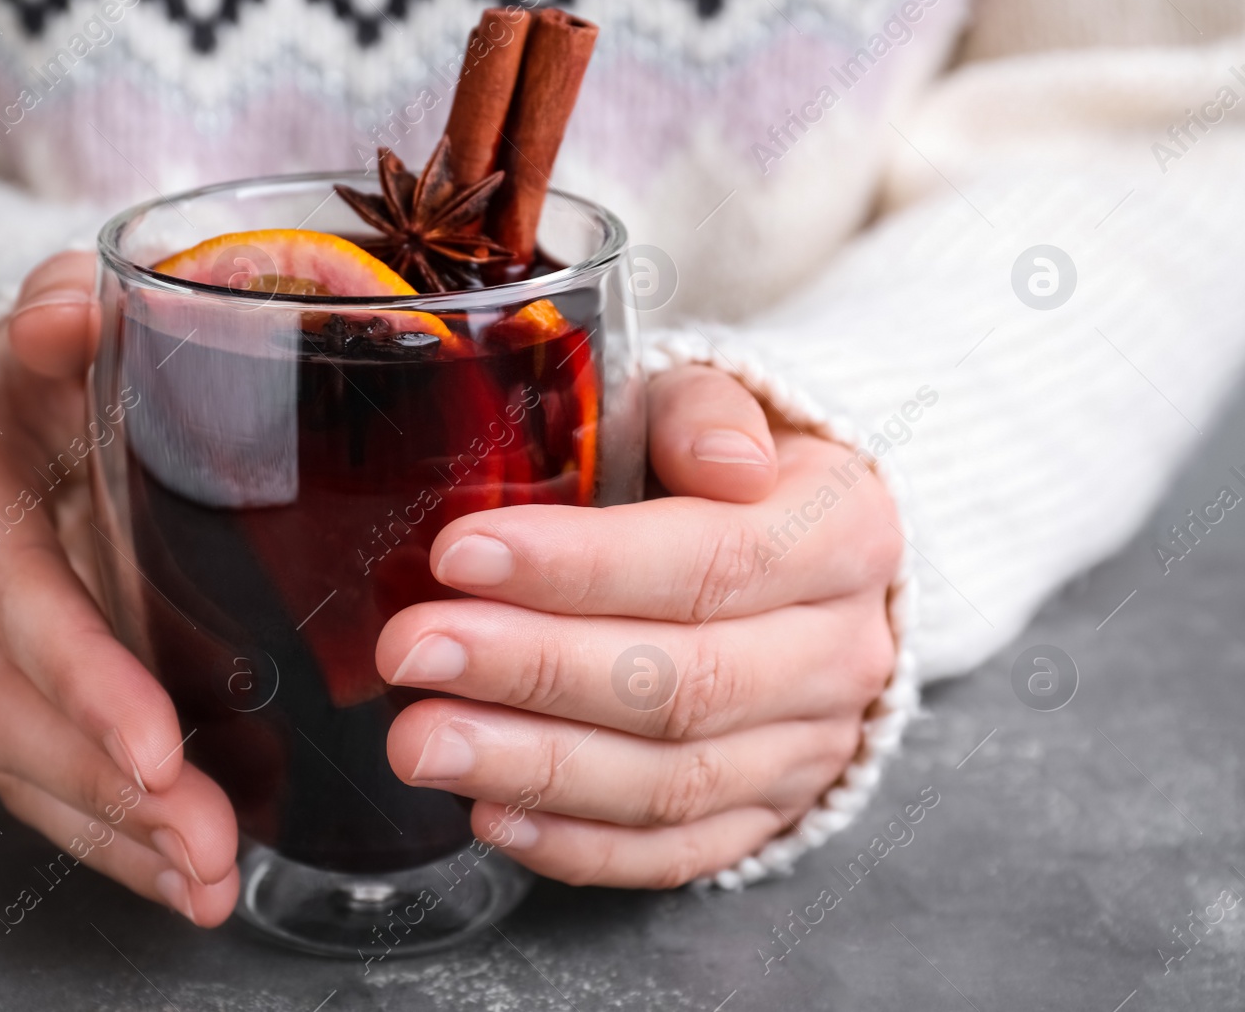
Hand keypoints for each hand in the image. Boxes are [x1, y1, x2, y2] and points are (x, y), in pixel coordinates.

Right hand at [0, 252, 238, 923]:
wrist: (24, 386)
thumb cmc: (64, 349)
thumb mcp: (63, 306)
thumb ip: (61, 307)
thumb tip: (65, 318)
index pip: (13, 592)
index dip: (80, 674)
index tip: (156, 746)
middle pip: (12, 705)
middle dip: (109, 788)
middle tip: (206, 844)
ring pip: (25, 758)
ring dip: (115, 832)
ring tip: (205, 880)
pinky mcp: (13, 678)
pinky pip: (45, 770)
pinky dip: (108, 831)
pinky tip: (176, 872)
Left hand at [378, 365, 901, 886]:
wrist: (794, 560)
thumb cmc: (710, 471)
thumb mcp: (711, 402)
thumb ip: (704, 412)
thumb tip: (724, 461)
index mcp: (843, 531)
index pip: (715, 559)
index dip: (583, 566)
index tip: (459, 554)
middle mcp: (840, 651)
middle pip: (684, 682)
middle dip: (534, 672)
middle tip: (413, 653)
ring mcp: (808, 747)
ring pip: (672, 780)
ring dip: (535, 767)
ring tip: (423, 742)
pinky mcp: (765, 814)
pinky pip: (673, 851)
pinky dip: (578, 844)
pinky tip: (489, 815)